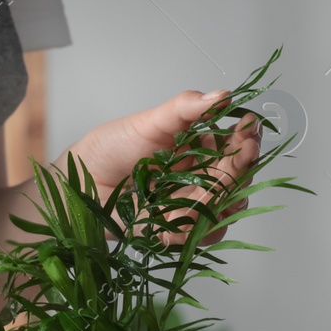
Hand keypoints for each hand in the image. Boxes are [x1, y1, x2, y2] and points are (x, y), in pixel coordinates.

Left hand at [64, 89, 261, 242]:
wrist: (81, 179)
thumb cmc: (113, 146)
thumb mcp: (150, 120)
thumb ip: (186, 108)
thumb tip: (222, 95)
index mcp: (202, 147)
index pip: (236, 145)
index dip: (247, 138)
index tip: (249, 129)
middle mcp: (202, 175)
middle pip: (236, 178)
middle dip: (241, 166)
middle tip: (243, 150)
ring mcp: (191, 203)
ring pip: (225, 208)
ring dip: (222, 197)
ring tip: (209, 185)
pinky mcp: (177, 230)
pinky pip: (199, 235)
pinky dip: (194, 227)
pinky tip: (179, 218)